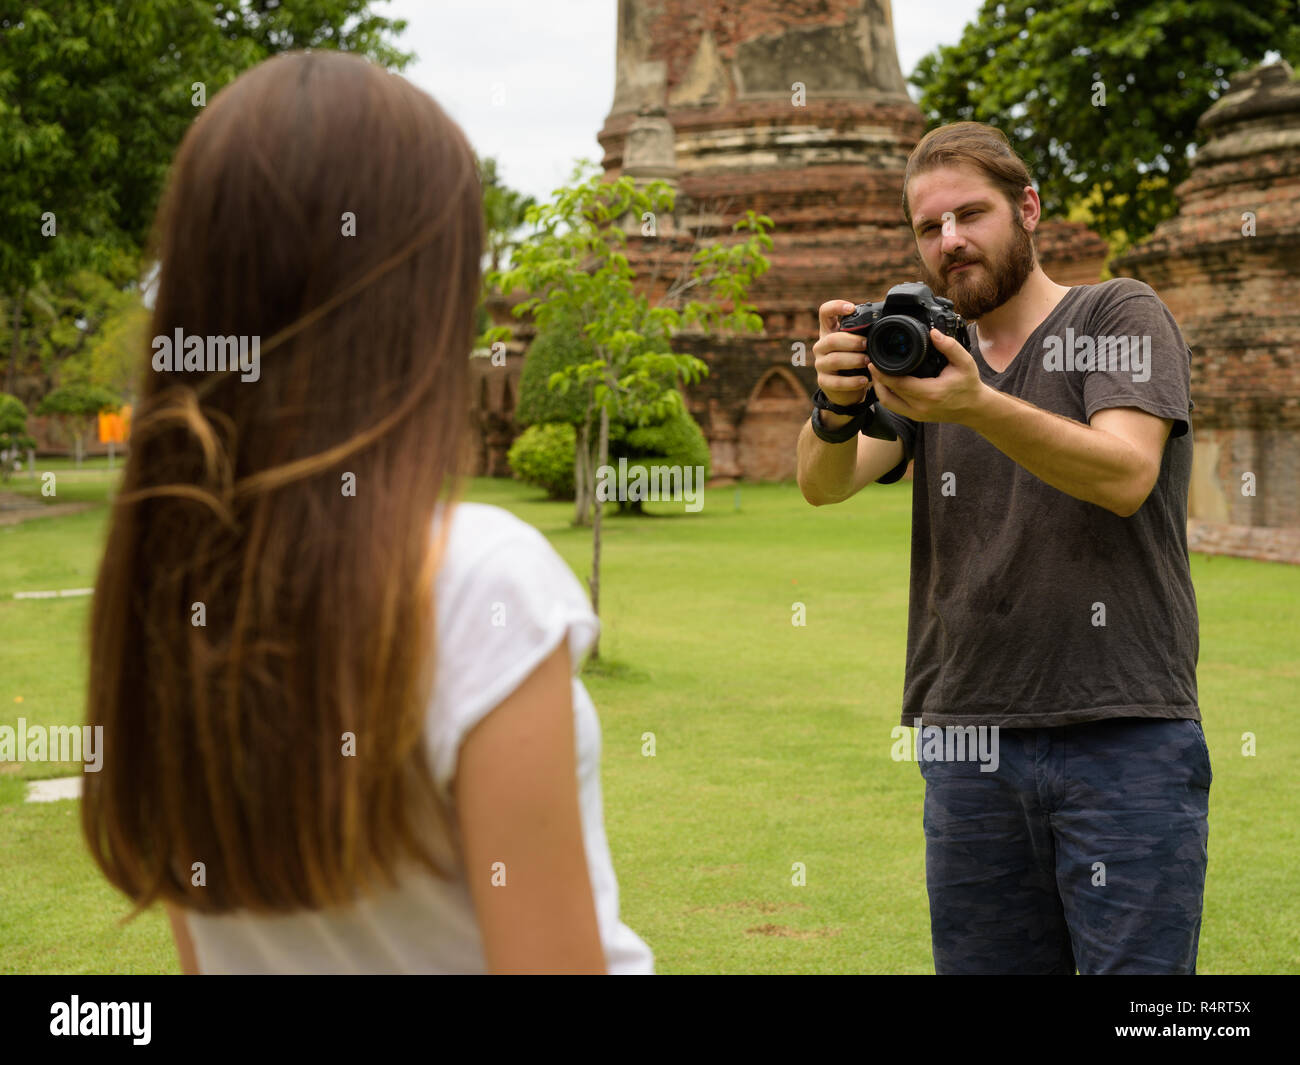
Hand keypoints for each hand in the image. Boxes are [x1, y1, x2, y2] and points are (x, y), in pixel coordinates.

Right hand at [813, 299, 870, 407]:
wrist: (846, 389)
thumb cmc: (854, 361)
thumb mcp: (857, 344)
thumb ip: (863, 334)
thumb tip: (883, 322)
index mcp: (829, 331)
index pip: (825, 312)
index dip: (835, 307)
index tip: (851, 308)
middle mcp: (821, 346)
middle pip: (831, 339)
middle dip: (852, 341)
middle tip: (867, 344)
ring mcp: (820, 364)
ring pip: (834, 360)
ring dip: (854, 360)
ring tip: (868, 362)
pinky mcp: (823, 381)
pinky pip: (837, 382)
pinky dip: (852, 381)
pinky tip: (864, 380)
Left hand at [869, 328, 988, 424]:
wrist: (974, 408)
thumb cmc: (969, 385)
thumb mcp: (965, 362)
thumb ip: (950, 347)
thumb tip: (933, 333)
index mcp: (930, 393)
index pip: (898, 384)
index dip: (882, 373)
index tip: (874, 362)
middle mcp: (921, 407)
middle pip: (888, 394)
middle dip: (877, 378)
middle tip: (871, 364)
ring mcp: (917, 414)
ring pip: (888, 403)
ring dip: (879, 388)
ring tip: (876, 373)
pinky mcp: (916, 417)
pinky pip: (894, 407)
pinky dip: (886, 395)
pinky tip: (886, 383)